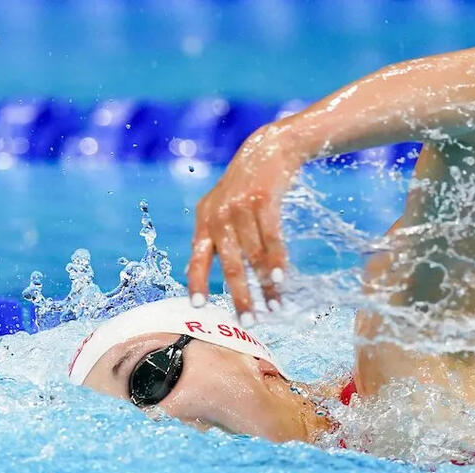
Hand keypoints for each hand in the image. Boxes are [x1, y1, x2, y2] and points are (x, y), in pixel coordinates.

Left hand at [186, 123, 302, 323]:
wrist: (269, 149)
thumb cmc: (244, 187)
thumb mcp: (219, 206)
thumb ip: (210, 237)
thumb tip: (193, 270)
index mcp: (204, 220)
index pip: (197, 258)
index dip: (197, 283)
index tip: (199, 307)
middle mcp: (219, 215)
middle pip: (230, 265)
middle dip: (241, 296)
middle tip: (249, 321)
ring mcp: (241, 208)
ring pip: (255, 257)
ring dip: (266, 285)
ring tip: (275, 306)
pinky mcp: (264, 201)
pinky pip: (272, 240)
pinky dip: (277, 262)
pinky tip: (281, 280)